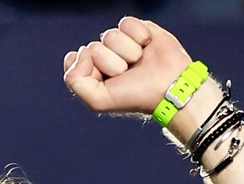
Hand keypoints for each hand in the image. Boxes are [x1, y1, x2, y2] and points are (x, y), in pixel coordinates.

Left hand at [62, 18, 193, 115]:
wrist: (169, 86)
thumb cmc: (135, 96)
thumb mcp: (97, 100)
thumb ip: (74, 80)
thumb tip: (78, 52)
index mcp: (91, 73)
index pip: (75, 59)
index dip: (89, 68)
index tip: (106, 81)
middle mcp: (105, 56)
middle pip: (93, 47)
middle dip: (110, 63)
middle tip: (127, 74)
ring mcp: (121, 43)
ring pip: (109, 35)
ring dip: (126, 51)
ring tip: (138, 63)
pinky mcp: (138, 30)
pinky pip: (126, 23)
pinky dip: (138, 36)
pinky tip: (147, 47)